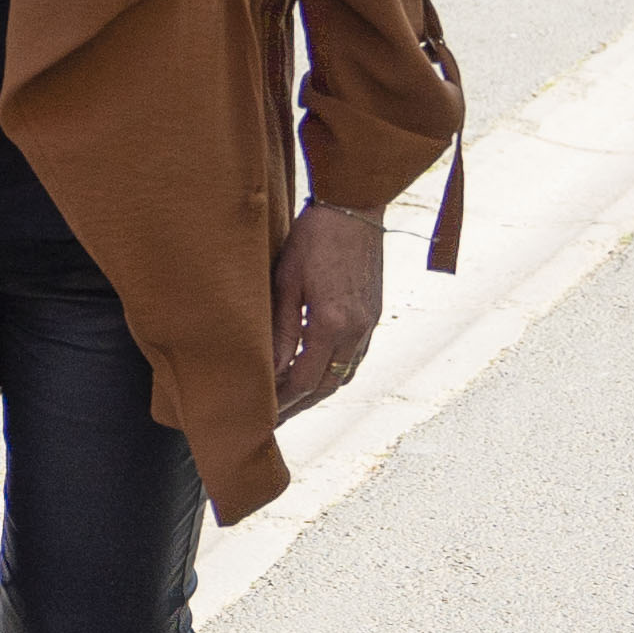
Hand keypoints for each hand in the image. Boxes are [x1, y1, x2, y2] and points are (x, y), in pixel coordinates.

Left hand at [273, 198, 384, 414]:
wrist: (355, 210)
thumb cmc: (313, 239)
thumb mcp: (286, 282)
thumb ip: (280, 329)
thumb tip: (269, 367)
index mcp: (332, 323)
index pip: (304, 380)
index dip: (281, 401)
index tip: (259, 414)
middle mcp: (357, 330)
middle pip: (326, 386)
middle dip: (297, 406)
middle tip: (271, 423)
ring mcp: (370, 325)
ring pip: (343, 375)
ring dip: (316, 394)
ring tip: (289, 405)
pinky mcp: (374, 316)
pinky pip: (354, 358)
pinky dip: (333, 374)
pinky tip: (315, 375)